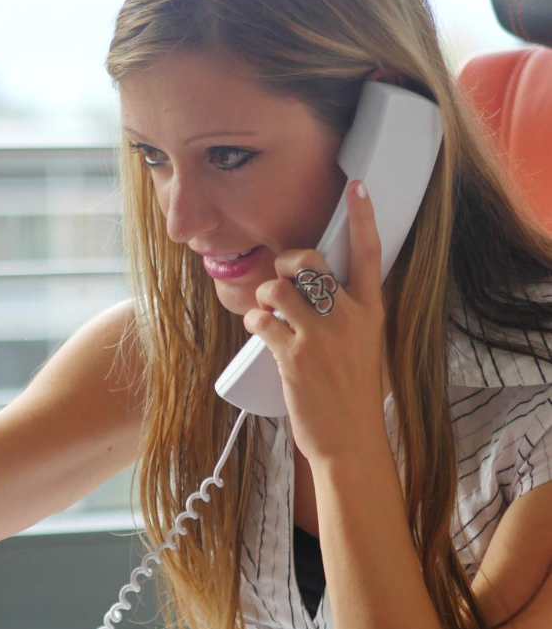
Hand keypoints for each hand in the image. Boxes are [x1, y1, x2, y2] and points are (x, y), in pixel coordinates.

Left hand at [242, 180, 388, 465]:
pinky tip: (260, 330)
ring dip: (266, 295)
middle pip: (312, 262)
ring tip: (269, 313)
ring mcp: (321, 336)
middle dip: (288, 261)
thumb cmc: (356, 398)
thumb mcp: (368, 349)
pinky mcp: (294, 357)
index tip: (357, 186)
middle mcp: (349, 318)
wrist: (350, 442)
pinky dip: (255, 320)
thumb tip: (321, 295)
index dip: (363, 217)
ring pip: (280, 288)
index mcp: (372, 313)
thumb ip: (352, 319)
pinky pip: (263, 320)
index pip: (371, 254)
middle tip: (282, 278)